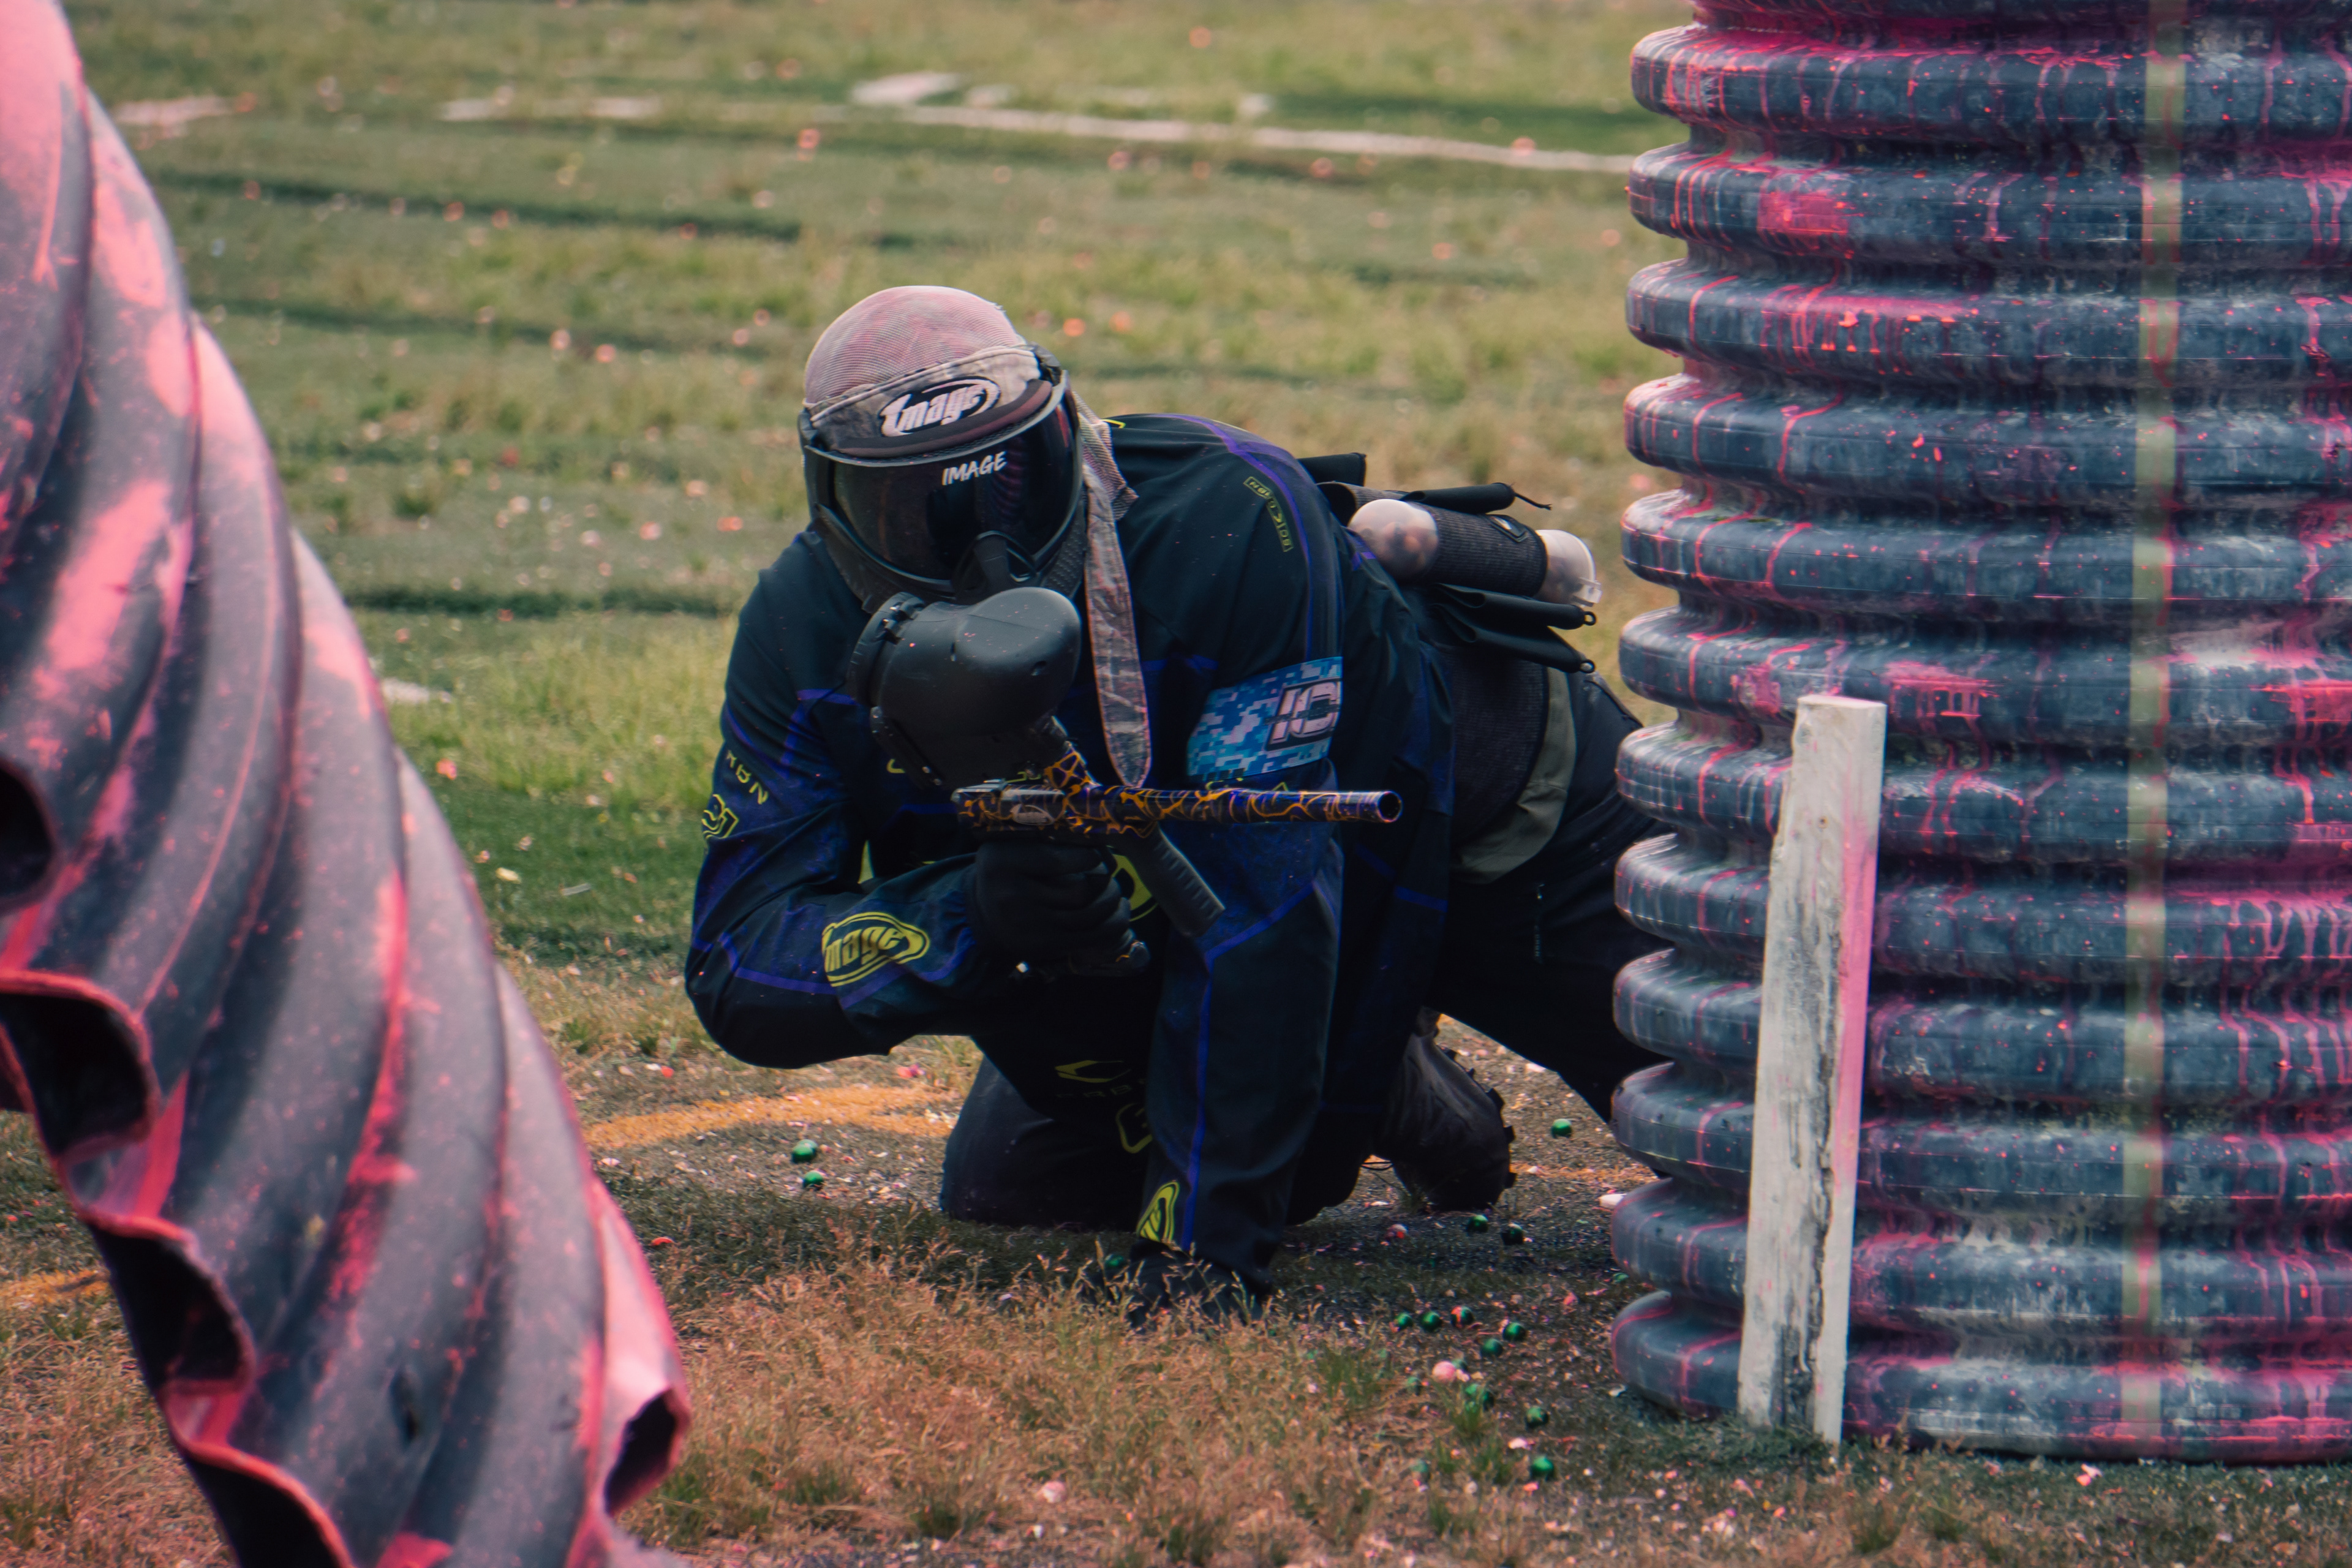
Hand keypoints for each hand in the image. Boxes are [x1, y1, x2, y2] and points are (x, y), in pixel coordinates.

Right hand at [965, 840, 1130, 961]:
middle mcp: (1011, 897)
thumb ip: (1044, 835)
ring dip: (1111, 899)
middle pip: (1078, 890)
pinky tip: (1120, 909)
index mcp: (1000, 862)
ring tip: (1114, 889)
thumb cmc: (1007, 871)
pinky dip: (1114, 923)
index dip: (1087, 856)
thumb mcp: (1010, 845)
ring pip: (1089, 914)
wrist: (982, 916)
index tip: (1094, 853)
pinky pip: (1092, 936)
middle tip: (1108, 870)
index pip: (1055, 860)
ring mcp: (1029, 926)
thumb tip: (1099, 838)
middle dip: (1103, 879)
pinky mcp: (1045, 946)